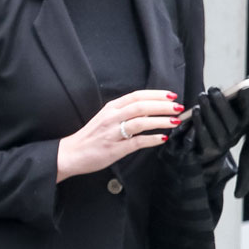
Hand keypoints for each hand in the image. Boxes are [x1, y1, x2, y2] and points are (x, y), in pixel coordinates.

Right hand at [56, 89, 185, 181]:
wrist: (71, 154)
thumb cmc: (90, 138)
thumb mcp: (105, 118)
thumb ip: (123, 113)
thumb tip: (147, 111)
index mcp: (111, 108)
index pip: (137, 96)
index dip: (156, 94)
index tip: (171, 95)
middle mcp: (112, 117)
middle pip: (142, 106)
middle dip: (163, 106)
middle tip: (178, 107)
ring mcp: (113, 133)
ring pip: (141, 121)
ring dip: (161, 120)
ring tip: (174, 121)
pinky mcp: (115, 148)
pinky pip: (137, 142)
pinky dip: (152, 139)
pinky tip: (163, 138)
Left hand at [189, 84, 248, 170]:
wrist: (205, 146)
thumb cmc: (218, 119)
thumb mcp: (228, 107)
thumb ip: (237, 94)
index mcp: (242, 124)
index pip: (248, 114)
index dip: (248, 102)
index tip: (245, 88)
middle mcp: (235, 136)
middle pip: (230, 120)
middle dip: (221, 103)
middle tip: (212, 89)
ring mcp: (222, 145)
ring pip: (216, 128)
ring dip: (208, 110)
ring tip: (202, 97)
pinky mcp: (208, 151)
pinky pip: (203, 136)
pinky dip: (198, 122)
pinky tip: (195, 111)